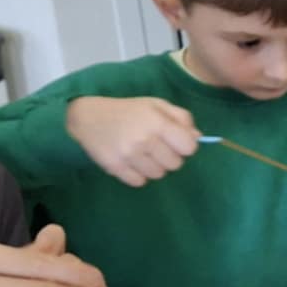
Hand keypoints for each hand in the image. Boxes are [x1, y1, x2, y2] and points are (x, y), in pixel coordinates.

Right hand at [66, 96, 199, 186]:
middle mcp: (144, 140)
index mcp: (157, 122)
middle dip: (170, 157)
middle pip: (175, 164)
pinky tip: (132, 162)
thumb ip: (181, 118)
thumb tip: (198, 137)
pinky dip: (138, 174)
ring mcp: (129, 155)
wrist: (88, 117)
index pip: (189, 147)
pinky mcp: (115, 167)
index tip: (176, 141)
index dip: (185, 146)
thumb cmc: (128, 110)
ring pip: (159, 174)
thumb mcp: (156, 105)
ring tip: (143, 153)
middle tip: (157, 147)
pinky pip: (139, 182)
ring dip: (155, 166)